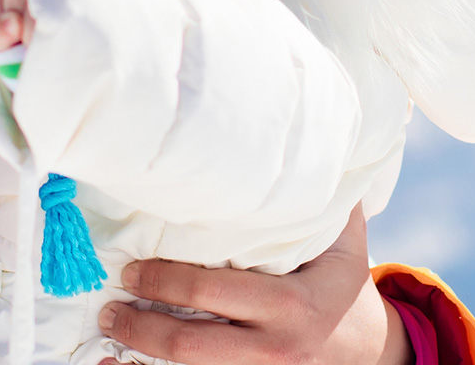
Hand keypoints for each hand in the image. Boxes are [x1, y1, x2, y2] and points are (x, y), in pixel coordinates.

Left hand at [97, 206, 409, 364]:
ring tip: (113, 328)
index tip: (131, 267)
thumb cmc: (339, 281)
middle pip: (191, 341)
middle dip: (142, 324)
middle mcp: (275, 346)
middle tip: (110, 302)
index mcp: (293, 304)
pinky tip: (122, 361)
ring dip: (143, 351)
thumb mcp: (341, 238)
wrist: (364, 349)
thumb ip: (320, 194)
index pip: (213, 290)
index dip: (164, 280)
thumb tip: (306, 132)